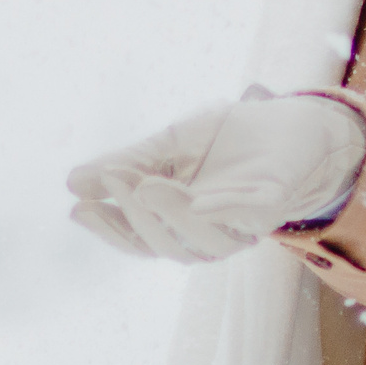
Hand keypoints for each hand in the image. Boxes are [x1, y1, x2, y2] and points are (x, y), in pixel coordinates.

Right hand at [66, 88, 365, 262]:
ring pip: (202, 239)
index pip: (137, 238)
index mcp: (180, 224)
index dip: (109, 227)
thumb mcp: (172, 142)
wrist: (290, 121)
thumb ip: (131, 162)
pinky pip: (247, 216)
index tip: (79, 207)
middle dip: (136, 214)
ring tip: (148, 184)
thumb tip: (74, 182)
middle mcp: (209, 234)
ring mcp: (242, 226)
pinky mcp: (273, 207)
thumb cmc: (228, 137)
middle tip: (115, 178)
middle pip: (164, 243)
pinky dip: (223, 209)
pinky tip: (199, 197)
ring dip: (173, 214)